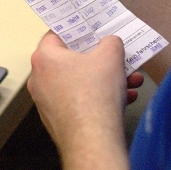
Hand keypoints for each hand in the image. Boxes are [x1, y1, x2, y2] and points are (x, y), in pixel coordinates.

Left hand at [27, 31, 142, 149]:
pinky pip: (80, 102)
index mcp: (44, 58)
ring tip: (131, 81)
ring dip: (106, 80)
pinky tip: (125, 99)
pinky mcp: (58, 121)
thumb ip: (111, 42)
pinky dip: (99, 98)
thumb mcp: (110, 56)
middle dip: (100, 60)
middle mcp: (39, 79)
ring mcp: (47, 102)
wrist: (92, 140)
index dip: (76, 30)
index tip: (91, 29)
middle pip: (72, 61)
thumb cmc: (95, 93)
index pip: (56, 34)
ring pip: (79, 83)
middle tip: (116, 58)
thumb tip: (110, 43)